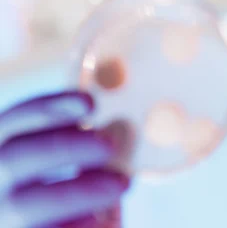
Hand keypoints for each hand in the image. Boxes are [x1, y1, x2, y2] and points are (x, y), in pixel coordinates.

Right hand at [0, 91, 129, 227]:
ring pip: (25, 205)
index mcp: (5, 150)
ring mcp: (2, 218)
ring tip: (120, 184)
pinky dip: (77, 225)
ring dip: (79, 190)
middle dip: (65, 146)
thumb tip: (122, 129)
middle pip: (14, 157)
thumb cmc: (78, 200)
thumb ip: (94, 149)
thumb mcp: (82, 168)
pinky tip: (102, 219)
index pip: (17, 119)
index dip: (51, 107)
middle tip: (108, 144)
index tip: (90, 102)